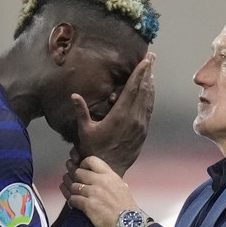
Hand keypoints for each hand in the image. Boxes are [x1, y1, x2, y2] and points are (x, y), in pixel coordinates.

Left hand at [60, 156, 137, 226]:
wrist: (128, 223)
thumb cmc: (127, 207)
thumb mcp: (122, 187)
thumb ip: (112, 180)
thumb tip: (108, 179)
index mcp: (110, 175)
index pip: (91, 160)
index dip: (83, 164)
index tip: (82, 168)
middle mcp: (101, 181)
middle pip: (78, 172)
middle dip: (74, 177)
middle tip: (73, 180)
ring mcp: (93, 193)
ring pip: (74, 186)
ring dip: (71, 189)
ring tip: (71, 191)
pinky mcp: (88, 205)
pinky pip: (73, 199)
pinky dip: (71, 200)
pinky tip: (73, 202)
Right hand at [72, 52, 155, 176]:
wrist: (110, 168)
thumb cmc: (95, 149)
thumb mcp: (85, 130)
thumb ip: (81, 111)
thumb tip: (74, 95)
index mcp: (120, 114)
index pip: (132, 89)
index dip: (139, 73)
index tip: (145, 61)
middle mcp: (134, 117)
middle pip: (143, 90)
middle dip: (147, 73)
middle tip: (152, 58)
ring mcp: (141, 125)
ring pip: (148, 99)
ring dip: (150, 84)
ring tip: (151, 71)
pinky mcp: (144, 131)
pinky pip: (149, 110)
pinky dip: (150, 97)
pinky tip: (150, 91)